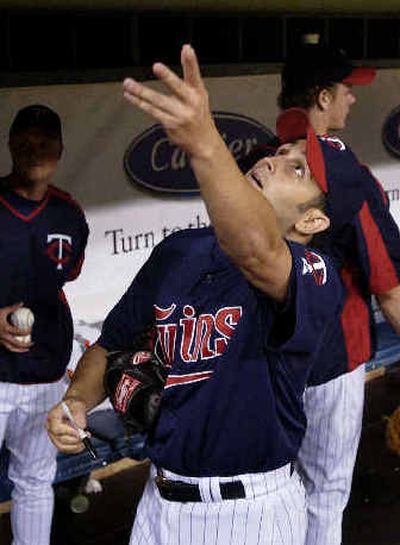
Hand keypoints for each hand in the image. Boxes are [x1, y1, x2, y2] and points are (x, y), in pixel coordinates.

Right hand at [0, 302, 33, 351]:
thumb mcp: (2, 311)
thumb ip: (12, 308)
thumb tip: (21, 303)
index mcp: (5, 329)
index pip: (20, 332)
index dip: (28, 331)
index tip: (31, 328)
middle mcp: (3, 337)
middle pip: (17, 344)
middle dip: (26, 345)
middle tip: (32, 343)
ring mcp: (0, 341)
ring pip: (11, 349)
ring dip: (20, 350)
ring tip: (27, 349)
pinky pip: (6, 348)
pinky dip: (13, 349)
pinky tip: (18, 348)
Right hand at [46, 398, 87, 453]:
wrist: (71, 409)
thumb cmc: (73, 406)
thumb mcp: (78, 405)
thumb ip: (79, 415)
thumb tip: (82, 427)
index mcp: (52, 416)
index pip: (56, 428)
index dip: (68, 432)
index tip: (80, 432)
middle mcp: (49, 427)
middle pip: (60, 439)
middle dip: (74, 439)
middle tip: (86, 436)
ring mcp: (52, 436)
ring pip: (62, 446)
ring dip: (75, 445)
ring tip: (86, 439)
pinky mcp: (57, 442)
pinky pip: (65, 449)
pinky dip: (75, 449)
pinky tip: (82, 444)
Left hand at [123, 44, 219, 158]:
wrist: (203, 143)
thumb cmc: (198, 115)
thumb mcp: (200, 94)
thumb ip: (191, 73)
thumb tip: (186, 48)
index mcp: (198, 92)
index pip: (194, 74)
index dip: (191, 62)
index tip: (187, 48)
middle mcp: (190, 103)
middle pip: (176, 87)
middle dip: (167, 77)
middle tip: (157, 66)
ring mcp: (179, 115)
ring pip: (157, 101)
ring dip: (141, 92)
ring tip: (128, 83)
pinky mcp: (170, 124)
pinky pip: (152, 111)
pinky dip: (140, 103)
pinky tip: (131, 96)